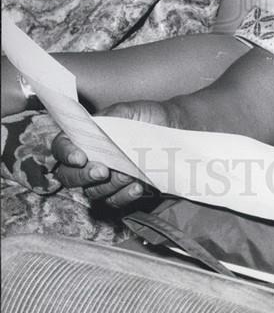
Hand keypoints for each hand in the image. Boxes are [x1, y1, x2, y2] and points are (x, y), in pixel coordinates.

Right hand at [52, 100, 170, 209]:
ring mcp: (103, 180)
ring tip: (129, 174)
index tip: (80, 157)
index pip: (61, 148)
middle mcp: (89, 161)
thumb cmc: (146, 117)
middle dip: (83, 176)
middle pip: (69, 177)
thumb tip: (96, 127)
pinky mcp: (120, 192)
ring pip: (93, 192)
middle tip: (102, 171)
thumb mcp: (127, 110)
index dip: (65, 154)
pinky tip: (138, 187)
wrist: (172, 128)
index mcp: (84, 138)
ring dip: (110, 185)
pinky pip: (115, 202)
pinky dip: (125, 196)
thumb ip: (109, 117)